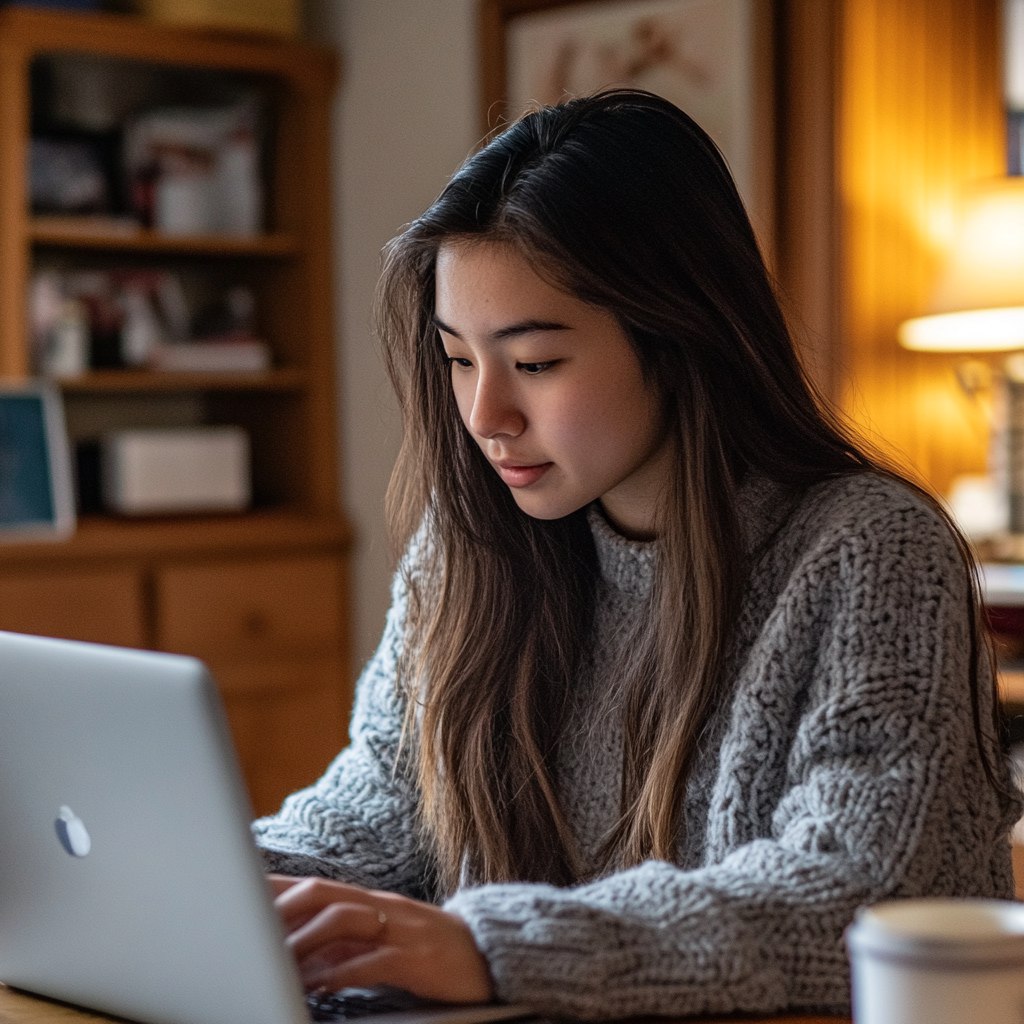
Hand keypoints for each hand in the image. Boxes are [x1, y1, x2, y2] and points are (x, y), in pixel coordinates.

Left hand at [268, 875, 493, 1004]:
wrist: (491, 955)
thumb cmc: (430, 953)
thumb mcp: (384, 943)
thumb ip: (345, 944)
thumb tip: (298, 955)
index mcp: (371, 903)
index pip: (316, 887)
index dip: (278, 888)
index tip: (239, 891)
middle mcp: (382, 908)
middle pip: (324, 894)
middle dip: (283, 906)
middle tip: (246, 924)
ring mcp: (401, 929)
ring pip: (344, 923)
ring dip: (305, 941)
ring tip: (273, 960)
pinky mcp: (417, 958)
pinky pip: (375, 962)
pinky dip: (344, 973)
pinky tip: (321, 986)